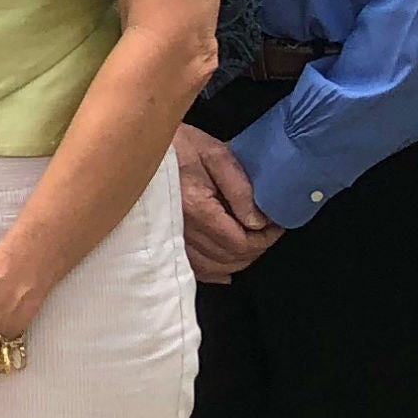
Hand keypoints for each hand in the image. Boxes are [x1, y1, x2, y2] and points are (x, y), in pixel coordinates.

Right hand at [175, 124, 277, 284]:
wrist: (141, 145)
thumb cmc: (178, 145)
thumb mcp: (216, 155)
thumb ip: (240, 189)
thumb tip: (258, 222)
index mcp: (196, 208)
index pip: (239, 242)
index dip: (264, 239)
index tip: (276, 225)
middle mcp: (181, 229)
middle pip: (228, 258)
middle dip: (255, 248)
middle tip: (267, 231)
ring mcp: (171, 237)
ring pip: (213, 268)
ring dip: (237, 260)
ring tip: (250, 242)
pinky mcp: (166, 239)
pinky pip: (193, 268)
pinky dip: (213, 271)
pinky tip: (224, 266)